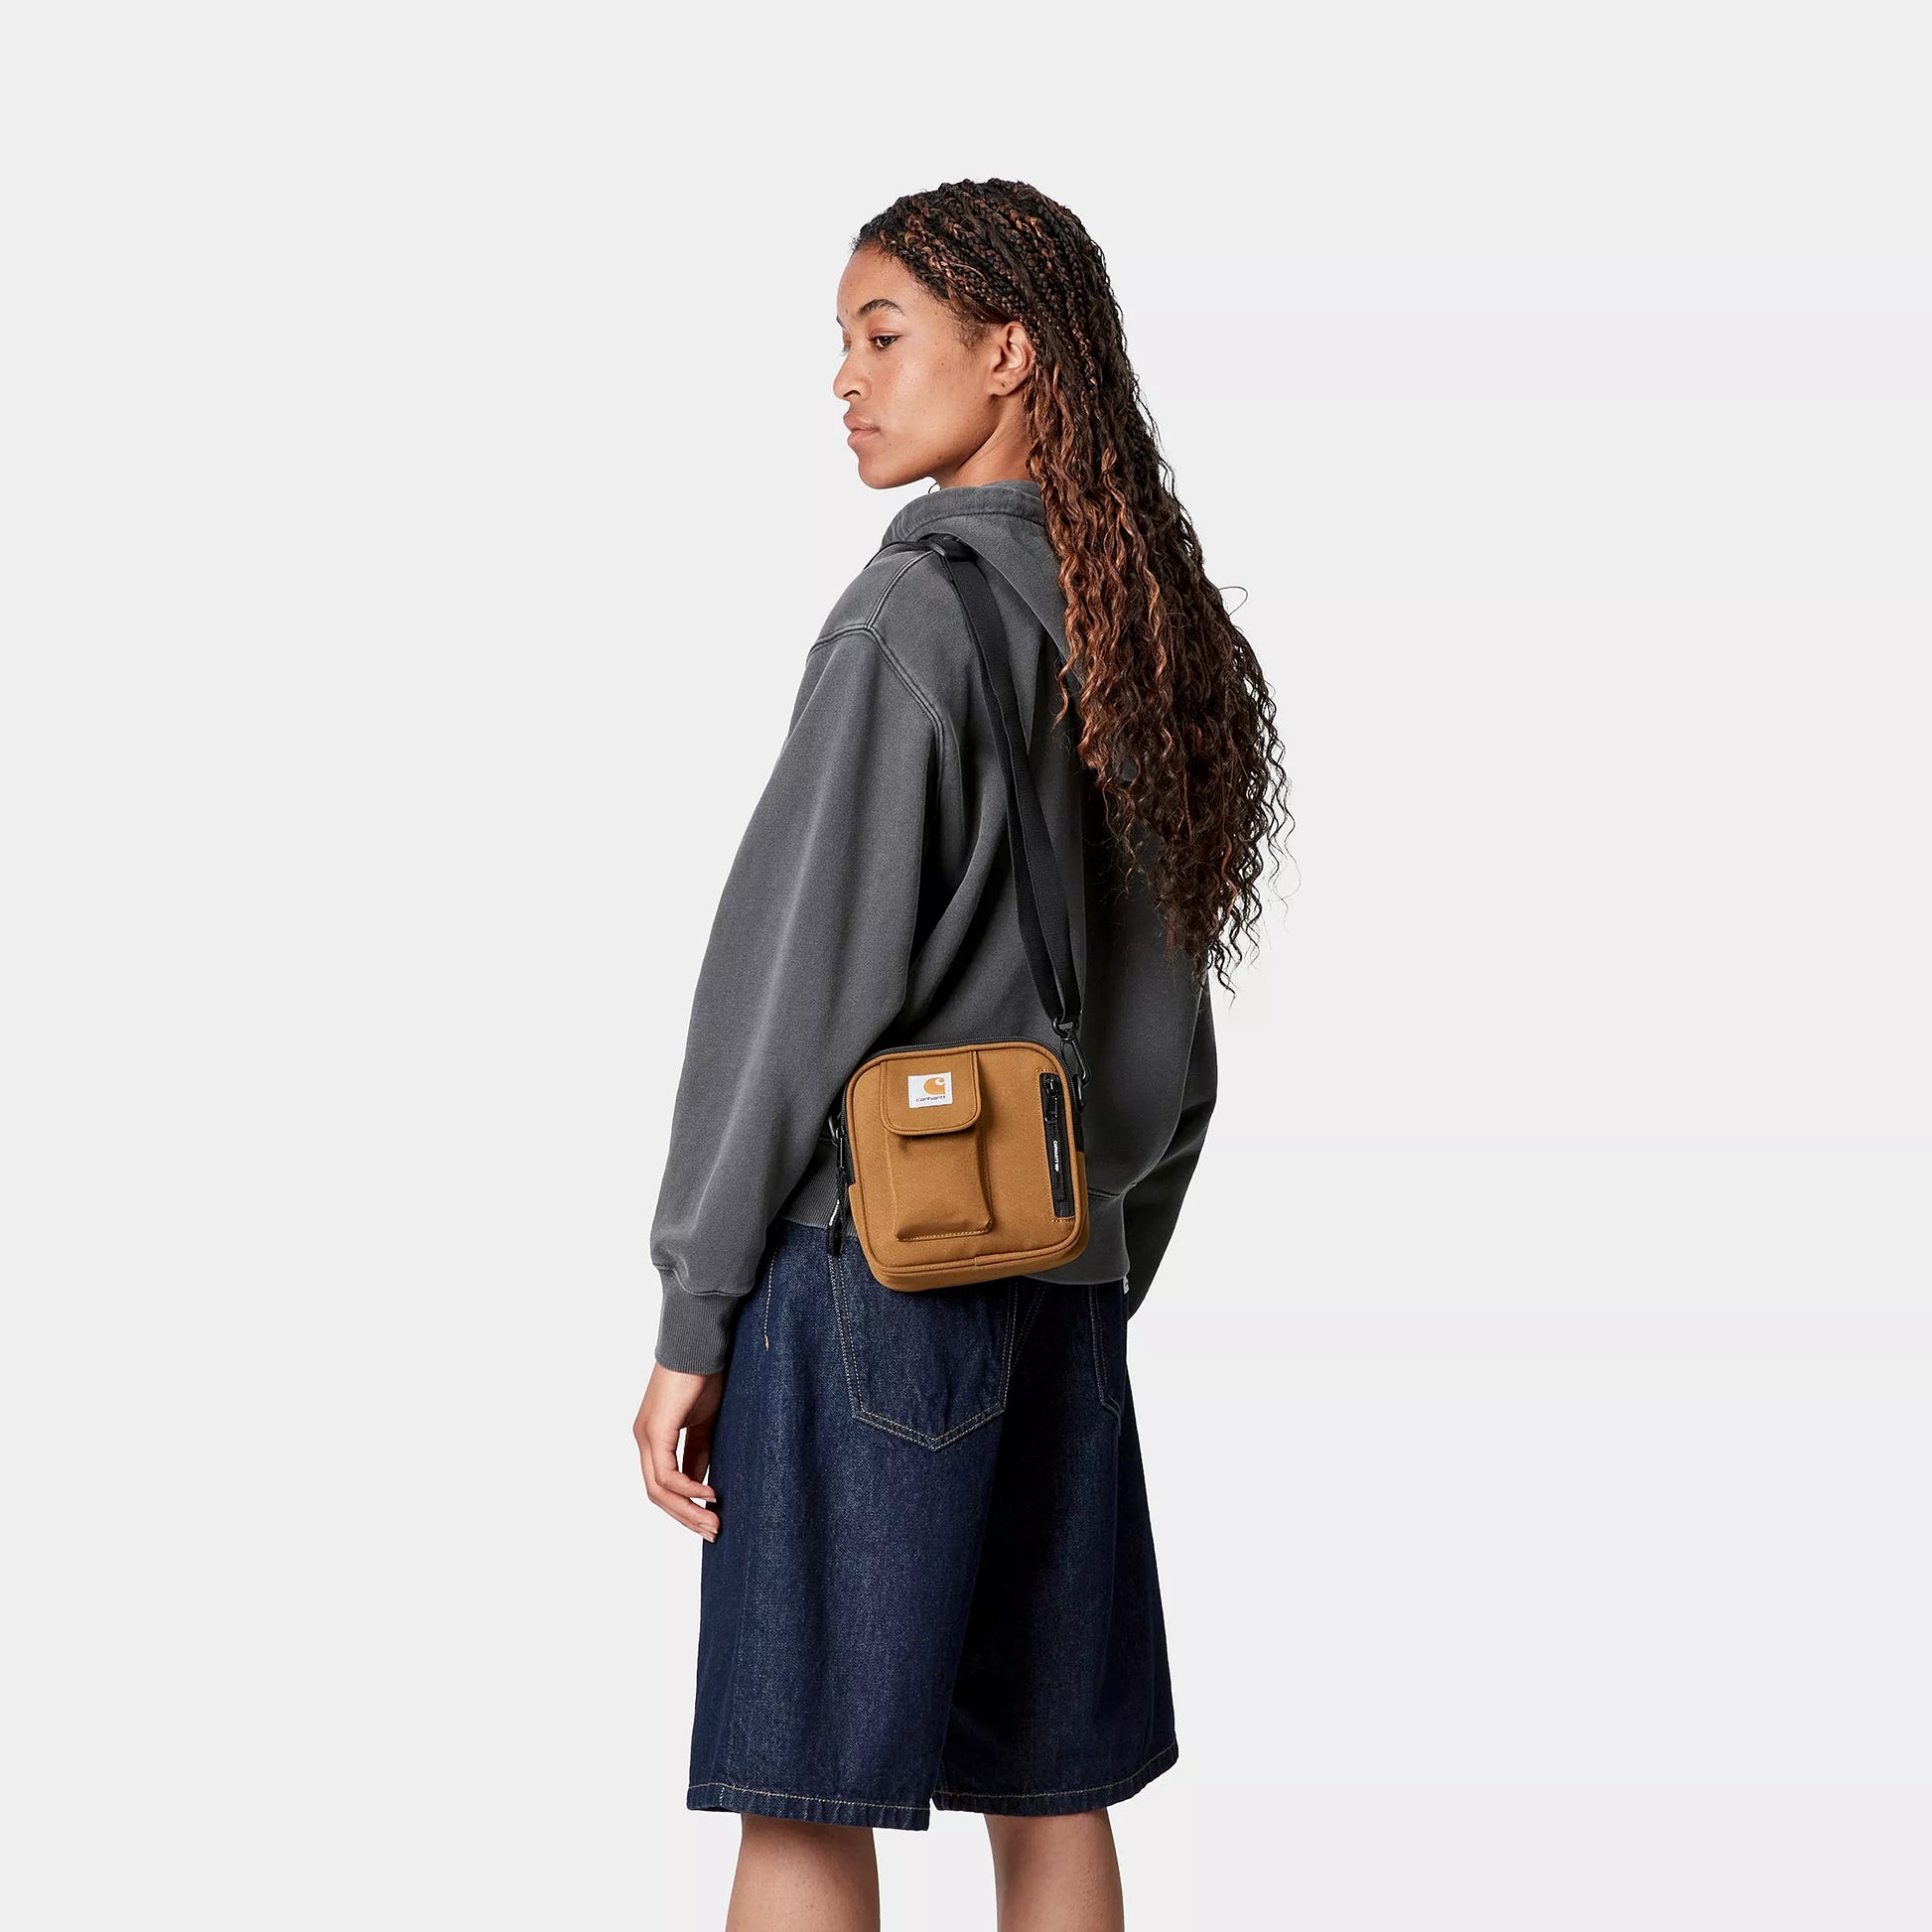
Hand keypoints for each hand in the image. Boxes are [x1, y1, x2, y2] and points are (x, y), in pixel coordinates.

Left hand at [634, 1362, 723, 1540]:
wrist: (699, 1343)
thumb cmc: (704, 1375)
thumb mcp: (704, 1423)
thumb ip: (699, 1453)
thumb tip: (702, 1485)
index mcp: (654, 1437)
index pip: (663, 1484)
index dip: (685, 1506)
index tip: (710, 1521)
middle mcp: (643, 1439)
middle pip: (657, 1494)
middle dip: (686, 1516)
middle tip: (713, 1532)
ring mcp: (646, 1435)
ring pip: (659, 1489)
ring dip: (687, 1509)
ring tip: (713, 1522)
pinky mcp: (655, 1430)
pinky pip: (666, 1474)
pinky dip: (687, 1489)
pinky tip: (709, 1494)